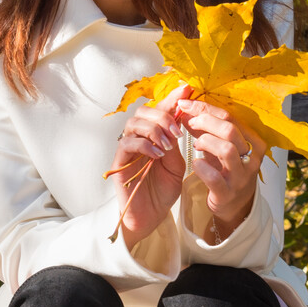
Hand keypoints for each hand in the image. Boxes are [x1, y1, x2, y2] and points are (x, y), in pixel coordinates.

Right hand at [109, 86, 187, 248]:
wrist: (150, 217)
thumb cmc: (162, 191)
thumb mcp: (177, 165)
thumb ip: (175, 144)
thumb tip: (179, 121)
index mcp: (154, 136)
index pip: (160, 110)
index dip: (172, 97)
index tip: (188, 89)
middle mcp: (138, 139)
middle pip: (143, 111)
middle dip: (163, 115)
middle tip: (178, 130)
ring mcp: (127, 150)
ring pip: (133, 124)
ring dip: (154, 129)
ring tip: (169, 144)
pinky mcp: (119, 163)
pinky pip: (127, 144)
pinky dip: (144, 145)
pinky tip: (158, 154)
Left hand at [176, 97, 262, 238]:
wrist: (233, 204)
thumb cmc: (226, 170)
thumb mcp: (220, 146)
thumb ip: (205, 128)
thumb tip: (185, 107)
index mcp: (253, 142)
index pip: (230, 116)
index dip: (205, 107)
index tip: (185, 104)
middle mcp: (251, 158)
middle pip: (230, 130)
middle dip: (205, 121)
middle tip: (189, 122)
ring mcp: (240, 177)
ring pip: (226, 150)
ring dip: (205, 141)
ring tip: (195, 144)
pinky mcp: (227, 193)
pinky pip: (214, 176)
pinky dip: (200, 166)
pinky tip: (195, 163)